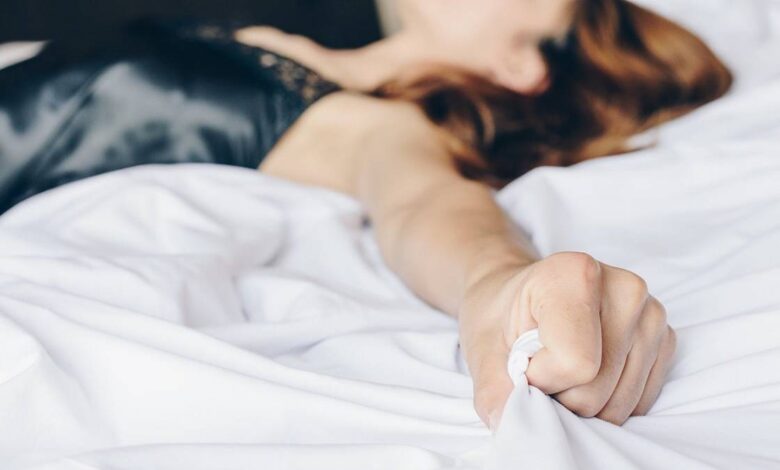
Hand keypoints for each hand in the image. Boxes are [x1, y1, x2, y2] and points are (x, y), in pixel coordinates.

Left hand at [458, 252, 675, 430]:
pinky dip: (608, 399)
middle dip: (562, 395)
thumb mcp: (483, 347)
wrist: (523, 298)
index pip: (576, 363)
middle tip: (542, 367)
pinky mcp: (664, 337)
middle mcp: (623, 287)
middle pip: (599, 386)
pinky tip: (589, 372)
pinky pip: (640, 399)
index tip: (525, 359)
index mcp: (573, 274)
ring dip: (585, 401)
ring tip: (563, 367)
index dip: (542, 378)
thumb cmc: (503, 317)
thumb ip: (494, 388)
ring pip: (621, 400)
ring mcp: (649, 312)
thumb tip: (509, 424)